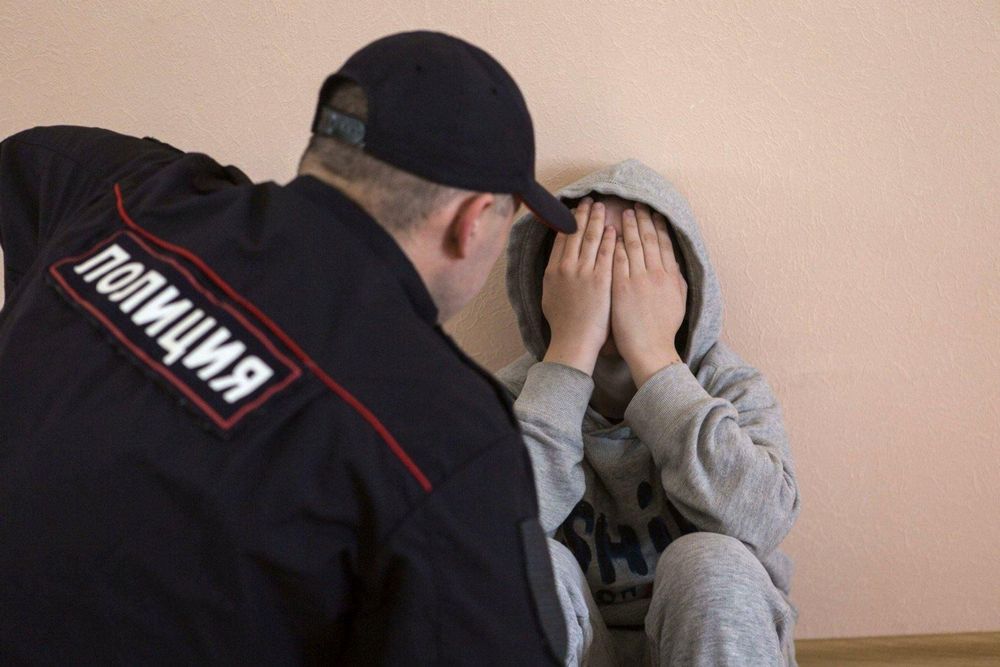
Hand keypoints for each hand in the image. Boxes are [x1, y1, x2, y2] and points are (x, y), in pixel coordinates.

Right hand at [541, 198, 616, 374]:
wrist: (573, 342)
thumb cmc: (563, 325)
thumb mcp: (549, 297)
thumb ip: (554, 278)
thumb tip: (556, 266)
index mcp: (552, 271)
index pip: (561, 238)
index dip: (568, 222)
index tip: (574, 210)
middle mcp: (566, 267)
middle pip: (576, 233)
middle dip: (584, 214)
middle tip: (590, 201)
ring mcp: (584, 273)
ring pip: (591, 238)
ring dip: (597, 220)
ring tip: (603, 208)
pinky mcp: (602, 280)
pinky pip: (607, 253)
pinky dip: (610, 239)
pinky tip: (614, 229)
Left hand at [611, 203, 686, 387]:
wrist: (650, 349)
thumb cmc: (663, 329)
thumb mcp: (678, 300)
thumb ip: (676, 278)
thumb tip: (673, 261)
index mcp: (670, 275)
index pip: (664, 243)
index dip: (658, 226)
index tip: (653, 213)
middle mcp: (655, 274)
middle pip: (647, 239)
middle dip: (642, 219)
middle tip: (636, 205)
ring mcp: (637, 280)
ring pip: (631, 245)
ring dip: (627, 227)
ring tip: (622, 213)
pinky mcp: (620, 288)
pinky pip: (615, 260)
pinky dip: (613, 245)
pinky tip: (608, 234)